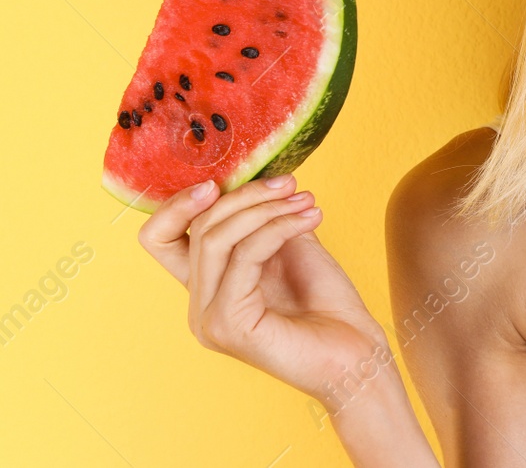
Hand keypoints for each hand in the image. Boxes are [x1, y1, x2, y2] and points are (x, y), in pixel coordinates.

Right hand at [139, 174, 392, 407]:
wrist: (356, 353)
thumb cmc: (328, 304)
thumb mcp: (291, 247)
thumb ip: (265, 219)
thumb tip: (259, 180)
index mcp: (207, 287)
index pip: (160, 238)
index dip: (179, 203)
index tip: (221, 179)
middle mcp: (199, 306)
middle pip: (199, 228)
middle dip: (247, 196)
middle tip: (291, 185)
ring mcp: (210, 319)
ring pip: (217, 238)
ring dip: (267, 209)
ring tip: (306, 202)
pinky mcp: (229, 325)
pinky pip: (245, 257)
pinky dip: (278, 229)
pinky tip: (311, 219)